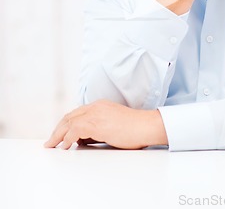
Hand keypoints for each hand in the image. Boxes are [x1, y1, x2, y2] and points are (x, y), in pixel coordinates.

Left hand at [44, 100, 167, 149]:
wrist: (146, 125)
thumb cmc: (134, 129)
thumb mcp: (111, 127)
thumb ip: (96, 130)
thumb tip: (81, 140)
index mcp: (100, 105)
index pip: (76, 113)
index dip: (65, 124)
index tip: (59, 135)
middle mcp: (96, 106)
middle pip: (69, 116)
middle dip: (58, 129)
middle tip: (50, 142)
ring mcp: (96, 113)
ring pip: (69, 122)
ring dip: (58, 134)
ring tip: (52, 145)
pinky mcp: (97, 123)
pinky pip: (75, 129)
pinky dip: (67, 138)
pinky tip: (65, 146)